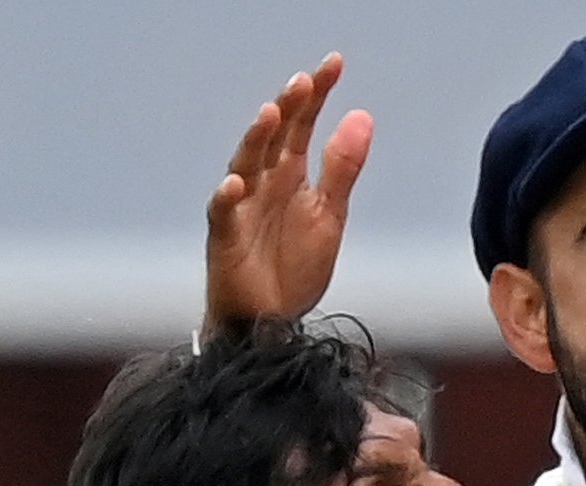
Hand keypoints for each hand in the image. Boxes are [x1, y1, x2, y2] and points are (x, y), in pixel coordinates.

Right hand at [204, 53, 371, 331]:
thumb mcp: (329, 215)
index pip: (304, 125)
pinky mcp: (224, 238)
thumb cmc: (293, 266)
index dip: (317, 94)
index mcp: (291, 175)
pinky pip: (223, 214)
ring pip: (245, 165)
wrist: (271, 322)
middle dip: (288, 108)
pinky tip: (236, 182)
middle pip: (275, 138)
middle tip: (303, 81)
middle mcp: (263, 183)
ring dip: (257, 140)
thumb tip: (362, 115)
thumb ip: (343, 168)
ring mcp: (241, 208)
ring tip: (271, 113)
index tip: (335, 62)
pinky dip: (228, 198)